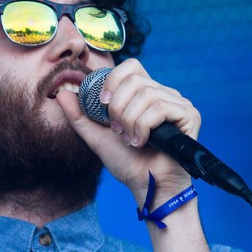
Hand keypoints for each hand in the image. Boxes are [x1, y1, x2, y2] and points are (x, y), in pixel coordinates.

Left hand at [56, 58, 200, 207]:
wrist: (145, 185)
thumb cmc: (127, 163)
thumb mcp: (96, 136)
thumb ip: (79, 115)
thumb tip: (62, 92)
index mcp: (145, 94)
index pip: (131, 66)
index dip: (114, 81)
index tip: (104, 106)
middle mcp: (164, 94)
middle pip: (136, 80)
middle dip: (119, 108)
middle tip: (118, 130)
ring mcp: (178, 104)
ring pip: (147, 95)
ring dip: (130, 121)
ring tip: (131, 140)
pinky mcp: (190, 116)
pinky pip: (160, 108)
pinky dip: (144, 127)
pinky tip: (143, 142)